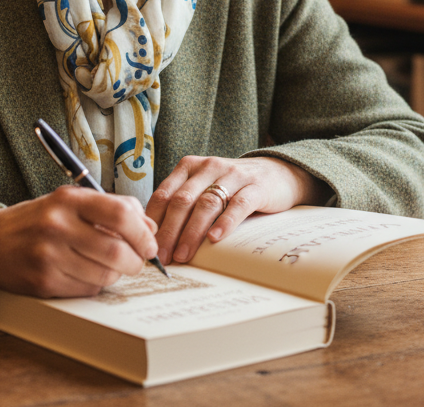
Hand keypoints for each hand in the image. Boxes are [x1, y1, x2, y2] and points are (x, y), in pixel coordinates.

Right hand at [0, 185, 158, 297]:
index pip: (120, 215)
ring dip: (117, 274)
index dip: (143, 232)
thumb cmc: (38, 220)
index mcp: (68, 200)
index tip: (150, 242)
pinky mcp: (44, 282)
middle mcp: (58, 226)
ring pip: (105, 274)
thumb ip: (110, 208)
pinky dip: (97, 284)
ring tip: (112, 266)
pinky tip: (88, 273)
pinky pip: (87, 289)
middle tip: (138, 261)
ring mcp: (49, 256)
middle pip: (116, 251)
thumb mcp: (70, 201)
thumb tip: (149, 227)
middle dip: (136, 260)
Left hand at [145, 155, 329, 265]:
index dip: (152, 221)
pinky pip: (237, 205)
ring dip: (192, 232)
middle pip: (182, 201)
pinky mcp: (256, 187)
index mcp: (189, 166)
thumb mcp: (204, 187)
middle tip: (161, 257)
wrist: (277, 173)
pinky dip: (225, 223)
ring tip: (183, 255)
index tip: (145, 246)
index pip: (164, 194)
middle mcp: (208, 167)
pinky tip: (215, 239)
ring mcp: (233, 175)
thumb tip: (154, 238)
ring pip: (206, 204)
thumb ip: (183, 204)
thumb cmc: (233, 187)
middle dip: (168, 231)